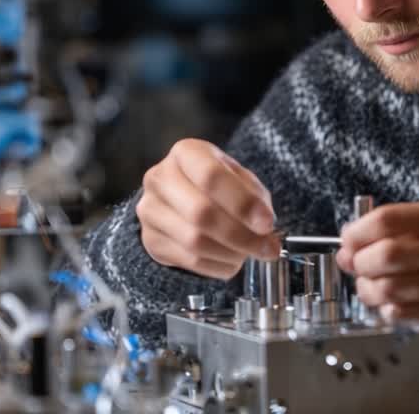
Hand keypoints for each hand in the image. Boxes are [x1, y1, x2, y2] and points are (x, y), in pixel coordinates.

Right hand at [137, 138, 279, 279]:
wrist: (182, 202)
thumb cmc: (218, 186)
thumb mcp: (240, 179)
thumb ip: (254, 198)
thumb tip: (264, 227)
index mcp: (186, 153)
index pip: (211, 177)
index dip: (242, 203)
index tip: (267, 223)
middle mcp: (160, 178)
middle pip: (201, 213)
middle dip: (241, 235)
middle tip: (268, 248)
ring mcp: (150, 210)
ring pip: (194, 241)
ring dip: (231, 253)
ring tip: (250, 253)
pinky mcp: (150, 240)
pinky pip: (189, 261)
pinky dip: (218, 266)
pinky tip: (232, 261)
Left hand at [337, 200, 418, 336]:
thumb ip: (412, 223)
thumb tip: (358, 236)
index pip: (391, 219)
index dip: (359, 229)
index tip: (349, 236)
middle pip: (386, 256)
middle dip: (358, 261)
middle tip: (354, 261)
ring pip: (391, 289)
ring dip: (367, 288)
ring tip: (368, 284)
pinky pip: (406, 314)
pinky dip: (386, 309)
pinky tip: (389, 302)